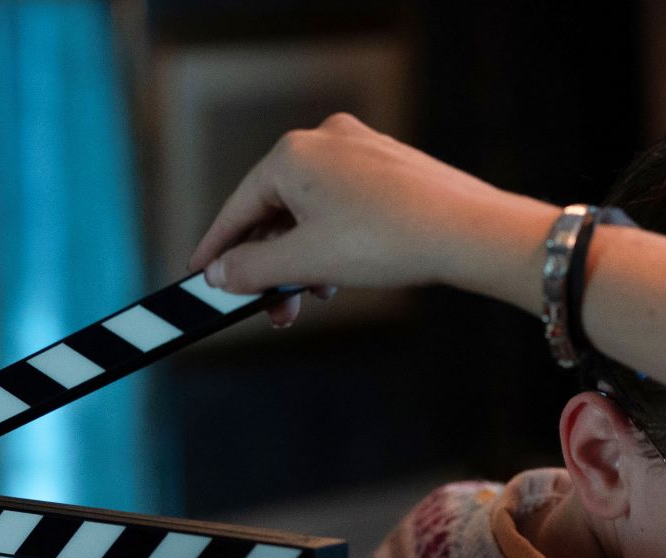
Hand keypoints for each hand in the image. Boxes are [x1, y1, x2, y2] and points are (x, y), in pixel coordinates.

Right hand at [190, 113, 557, 325]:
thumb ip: (251, 269)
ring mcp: (359, 148)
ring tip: (311, 297)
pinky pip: (340, 204)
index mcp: (292, 154)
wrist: (466, 232)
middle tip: (268, 310)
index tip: (199, 277)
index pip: (237, 208)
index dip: (216, 249)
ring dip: (301, 259)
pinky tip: (339, 274)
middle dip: (269, 266)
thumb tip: (220, 274)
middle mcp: (322, 139)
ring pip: (309, 210)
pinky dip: (330, 241)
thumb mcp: (305, 263)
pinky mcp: (387, 164)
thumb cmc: (385, 240)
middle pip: (274, 210)